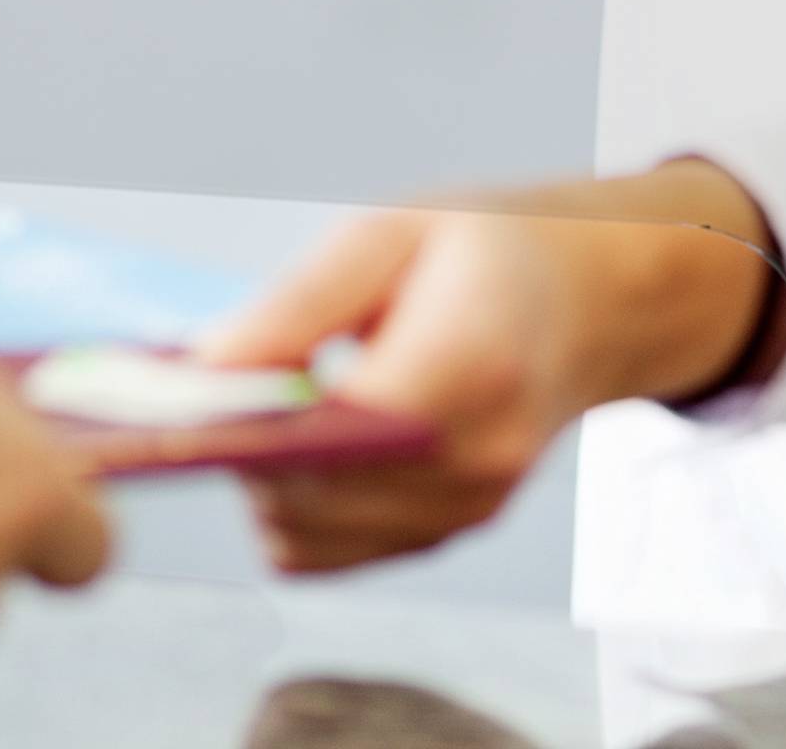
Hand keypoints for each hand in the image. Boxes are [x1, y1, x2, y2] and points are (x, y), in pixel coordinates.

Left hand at [194, 161, 783, 573]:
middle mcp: (479, 453)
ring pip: (312, 538)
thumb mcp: (389, 233)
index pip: (341, 430)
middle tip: (219, 388)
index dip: (253, 423)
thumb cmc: (489, 250)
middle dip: (245, 449)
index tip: (193, 396)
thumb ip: (299, 303)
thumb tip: (208, 368)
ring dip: (266, 483)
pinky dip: (299, 509)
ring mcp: (471, 503)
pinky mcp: (453, 529)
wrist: (592, 297)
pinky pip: (336, 552)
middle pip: (315, 496)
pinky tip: (308, 444)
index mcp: (472, 362)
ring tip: (274, 407)